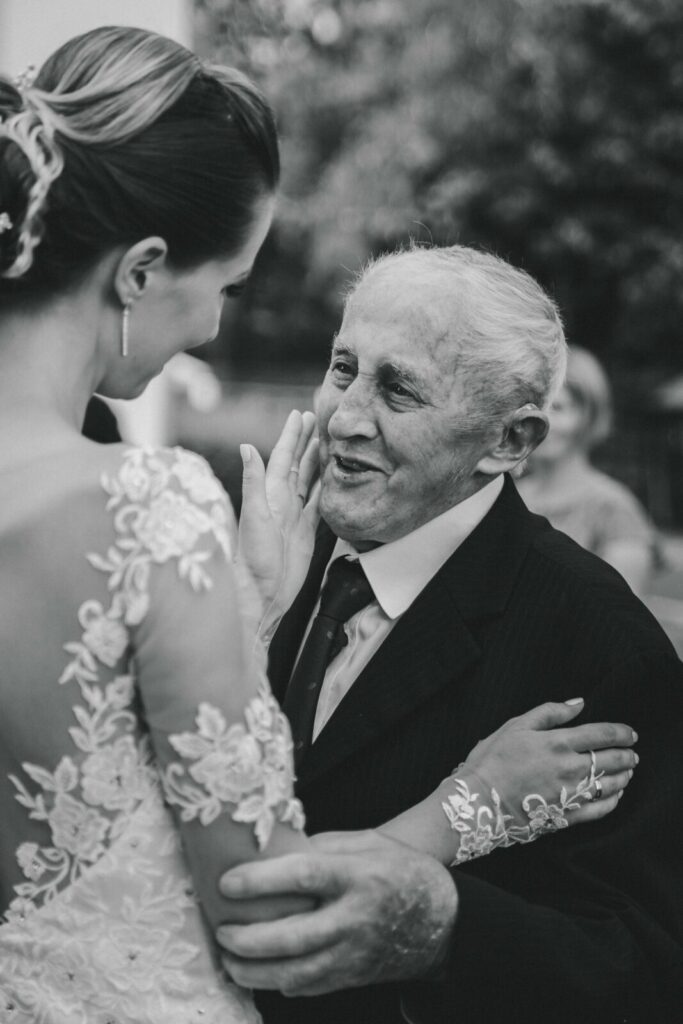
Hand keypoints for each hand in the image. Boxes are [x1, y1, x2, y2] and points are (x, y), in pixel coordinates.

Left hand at [216, 831, 457, 995]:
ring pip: (297, 972)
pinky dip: (279, 982)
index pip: (303, 877)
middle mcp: (356, 918)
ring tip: (228, 958)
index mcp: (359, 875)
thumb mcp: (369, 841)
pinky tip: (258, 971)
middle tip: (221, 931)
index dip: (261, 881)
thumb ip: (324, 844)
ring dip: (255, 970)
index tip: (226, 882)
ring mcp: (355, 954)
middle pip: (294, 937)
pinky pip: (310, 986)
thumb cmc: (402, 870)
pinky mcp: (353, 977)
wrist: (444, 920)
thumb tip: (276, 846)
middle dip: (249, 939)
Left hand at [237, 410, 319, 637]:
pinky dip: (325, 492)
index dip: (292, 435)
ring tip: (328, 444)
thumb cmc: (252, 558)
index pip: (283, 457)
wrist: (259, 593)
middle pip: (298, 464)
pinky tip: (333, 483)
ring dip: (318, 463)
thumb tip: (246, 446)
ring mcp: (294, 517)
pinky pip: (318, 506)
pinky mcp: (305, 534)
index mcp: (271, 494)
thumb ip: (253, 481)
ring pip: (310, 482)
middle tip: (318, 419)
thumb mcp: (254, 516)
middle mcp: (282, 502)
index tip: (301, 414)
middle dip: (307, 441)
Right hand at [463, 698, 637, 824]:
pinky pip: (599, 809)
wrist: (478, 800)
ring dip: (624, 777)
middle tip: (633, 753)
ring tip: (628, 772)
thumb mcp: (516, 725)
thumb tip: (579, 703)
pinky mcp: (566, 816)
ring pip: (610, 784)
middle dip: (627, 755)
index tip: (630, 733)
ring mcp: (570, 794)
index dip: (621, 732)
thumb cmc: (492, 759)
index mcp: (558, 742)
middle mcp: (569, 768)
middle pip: (611, 759)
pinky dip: (613, 801)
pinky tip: (615, 796)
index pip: (602, 734)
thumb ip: (550, 712)